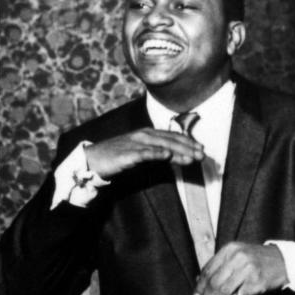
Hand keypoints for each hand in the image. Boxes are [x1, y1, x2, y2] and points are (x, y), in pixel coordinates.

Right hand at [84, 128, 205, 178]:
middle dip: (188, 147)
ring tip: (192, 157)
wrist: (93, 160)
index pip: (172, 136)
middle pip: (170, 140)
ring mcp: (134, 143)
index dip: (188, 141)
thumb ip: (160, 153)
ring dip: (178, 151)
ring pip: (160, 145)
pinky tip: (166, 155)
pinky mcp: (126, 154)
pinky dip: (155, 153)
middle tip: (202, 155)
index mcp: (148, 133)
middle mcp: (143, 135)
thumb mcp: (143, 154)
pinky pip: (143, 153)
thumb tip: (179, 156)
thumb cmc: (119, 157)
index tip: (202, 149)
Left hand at [193, 242, 288, 294]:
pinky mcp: (256, 283)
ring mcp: (248, 270)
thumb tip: (199, 282)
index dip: (200, 287)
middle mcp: (237, 258)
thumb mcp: (239, 255)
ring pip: (223, 292)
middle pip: (214, 283)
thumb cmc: (259, 260)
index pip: (208, 270)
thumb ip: (221, 266)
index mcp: (230, 249)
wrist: (285, 261)